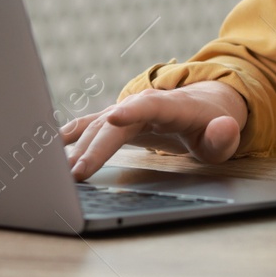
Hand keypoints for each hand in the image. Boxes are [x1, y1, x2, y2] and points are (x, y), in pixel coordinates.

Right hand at [62, 81, 247, 181]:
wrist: (205, 102)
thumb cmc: (212, 121)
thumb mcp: (225, 134)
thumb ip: (224, 135)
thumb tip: (224, 128)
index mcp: (172, 105)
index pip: (151, 106)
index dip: (132, 110)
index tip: (113, 117)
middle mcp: (144, 104)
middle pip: (115, 125)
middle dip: (95, 148)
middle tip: (77, 174)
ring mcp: (127, 110)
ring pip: (98, 127)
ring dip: (77, 147)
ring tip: (57, 170)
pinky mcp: (116, 119)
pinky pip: (90, 126)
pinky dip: (70, 135)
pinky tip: (50, 147)